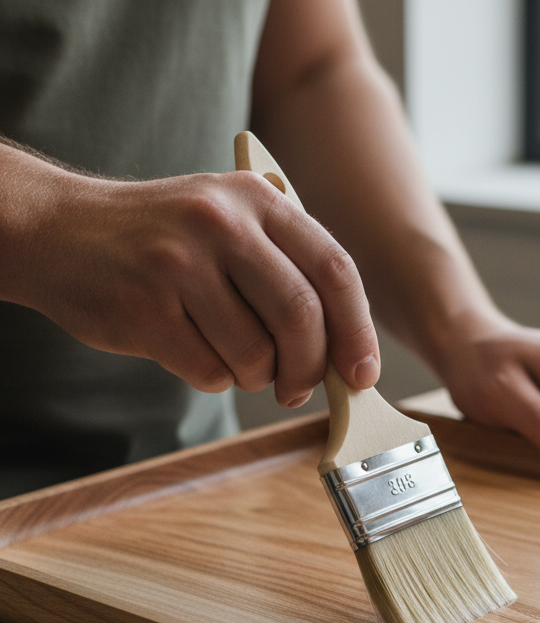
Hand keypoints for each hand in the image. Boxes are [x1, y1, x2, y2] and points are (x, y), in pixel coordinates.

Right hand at [5, 155, 378, 406]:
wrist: (59, 230)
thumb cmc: (164, 239)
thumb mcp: (231, 220)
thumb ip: (289, 268)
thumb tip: (348, 349)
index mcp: (256, 198)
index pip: (335, 269)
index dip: (358, 331)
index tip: (363, 372)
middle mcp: (221, 223)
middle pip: (301, 317)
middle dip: (310, 368)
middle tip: (299, 389)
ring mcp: (179, 264)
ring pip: (257, 354)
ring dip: (257, 377)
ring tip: (237, 361)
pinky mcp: (145, 310)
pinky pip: (211, 372)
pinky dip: (216, 378)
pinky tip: (195, 352)